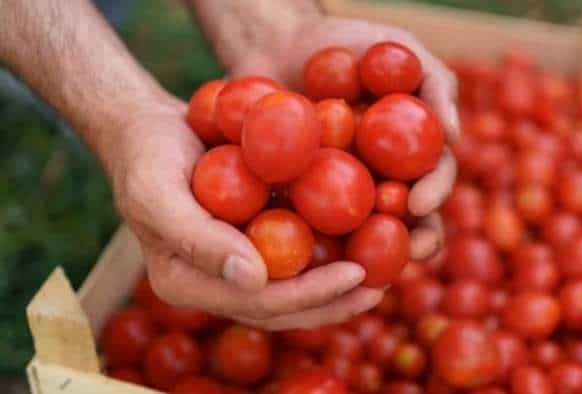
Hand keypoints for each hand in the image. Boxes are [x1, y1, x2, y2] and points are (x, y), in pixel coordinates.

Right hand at [108, 98, 382, 329]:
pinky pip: (295, 254)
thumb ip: (198, 239)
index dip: (308, 295)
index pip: (257, 303)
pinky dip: (329, 251)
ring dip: (338, 287)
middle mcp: (217, 282)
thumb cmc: (147, 157)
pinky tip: (365, 241)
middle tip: (380, 287)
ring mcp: (237, 263)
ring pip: (293, 287)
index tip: (355, 274)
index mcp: (189, 284)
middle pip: (283, 307)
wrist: (149, 129)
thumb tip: (255, 280)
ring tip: (384, 275)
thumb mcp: (158, 193)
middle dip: (333, 301)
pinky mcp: (253, 240)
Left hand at [231, 16, 457, 258]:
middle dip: (411, 240)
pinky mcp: (298, 197)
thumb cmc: (348, 41)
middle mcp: (381, 178)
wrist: (280, 41)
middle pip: (404, 220)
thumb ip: (434, 83)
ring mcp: (339, 192)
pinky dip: (308, 242)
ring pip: (358, 234)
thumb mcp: (398, 48)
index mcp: (410, 152)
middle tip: (403, 252)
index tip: (419, 204)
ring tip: (357, 270)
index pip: (432, 180)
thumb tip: (455, 134)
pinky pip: (305, 224)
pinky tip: (300, 257)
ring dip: (364, 255)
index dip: (433, 196)